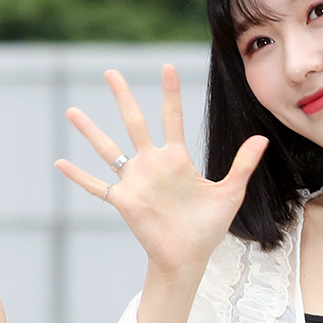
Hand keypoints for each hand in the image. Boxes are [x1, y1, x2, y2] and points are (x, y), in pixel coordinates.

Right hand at [55, 64, 267, 277]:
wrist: (189, 257)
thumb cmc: (209, 227)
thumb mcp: (230, 193)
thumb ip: (243, 165)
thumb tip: (263, 138)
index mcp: (177, 159)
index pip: (172, 118)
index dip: (170, 93)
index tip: (167, 66)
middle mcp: (152, 164)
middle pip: (134, 122)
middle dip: (123, 97)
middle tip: (111, 71)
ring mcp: (136, 181)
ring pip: (108, 149)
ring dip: (90, 131)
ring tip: (71, 112)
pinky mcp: (124, 200)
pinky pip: (97, 186)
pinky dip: (79, 176)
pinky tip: (60, 163)